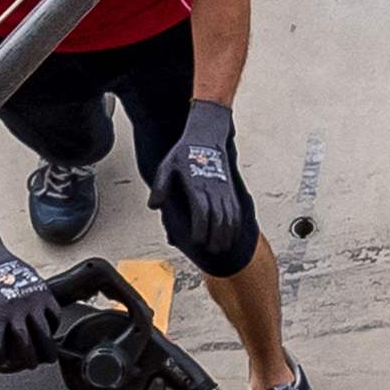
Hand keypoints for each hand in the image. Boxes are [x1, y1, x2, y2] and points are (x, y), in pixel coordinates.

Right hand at [0, 215, 66, 364]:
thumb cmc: (7, 266)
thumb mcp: (31, 280)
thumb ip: (36, 297)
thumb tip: (38, 309)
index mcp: (43, 295)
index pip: (55, 319)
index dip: (53, 331)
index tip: (49, 337)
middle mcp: (32, 304)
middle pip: (45, 336)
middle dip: (48, 353)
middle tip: (48, 359)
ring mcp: (14, 310)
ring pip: (26, 342)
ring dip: (29, 358)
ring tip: (30, 365)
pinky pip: (0, 340)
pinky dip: (1, 354)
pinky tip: (2, 361)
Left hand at [150, 99, 257, 268]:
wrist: (206, 137)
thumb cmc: (183, 153)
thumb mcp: (166, 167)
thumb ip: (160, 187)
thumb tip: (154, 206)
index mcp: (197, 186)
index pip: (202, 213)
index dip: (201, 230)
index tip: (198, 242)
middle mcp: (213, 189)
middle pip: (219, 219)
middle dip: (216, 238)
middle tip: (211, 252)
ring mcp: (224, 190)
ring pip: (230, 216)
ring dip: (227, 234)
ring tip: (223, 248)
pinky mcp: (230, 189)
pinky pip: (236, 210)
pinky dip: (235, 225)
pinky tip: (232, 235)